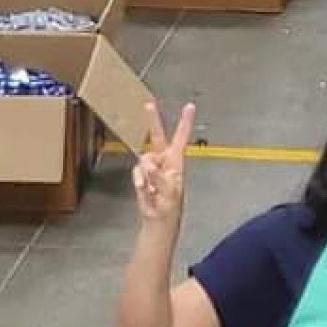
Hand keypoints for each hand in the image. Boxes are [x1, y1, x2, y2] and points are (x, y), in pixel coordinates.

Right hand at [132, 99, 195, 228]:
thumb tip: (148, 165)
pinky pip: (136, 172)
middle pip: (158, 137)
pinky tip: (146, 191)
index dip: (185, 122)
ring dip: (146, 173)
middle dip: (153, 121)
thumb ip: (159, 176)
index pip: (181, 138)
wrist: (157, 222)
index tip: (190, 106)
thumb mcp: (169, 192)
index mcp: (176, 163)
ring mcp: (152, 168)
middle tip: (149, 105)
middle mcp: (164, 161)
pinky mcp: (142, 175)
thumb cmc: (169, 208)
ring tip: (153, 189)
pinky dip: (139, 181)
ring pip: (143, 158)